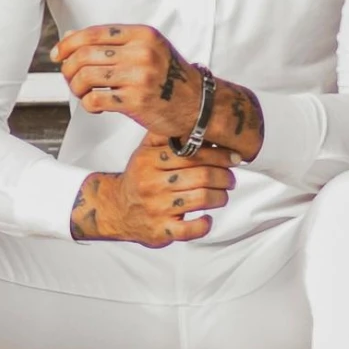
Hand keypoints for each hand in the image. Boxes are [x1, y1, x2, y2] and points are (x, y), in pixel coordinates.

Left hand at [54, 24, 201, 137]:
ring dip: (76, 88)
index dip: (69, 44)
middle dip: (68, 68)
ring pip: (85, 77)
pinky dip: (88, 104)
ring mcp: (139, 77)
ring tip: (82, 93)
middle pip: (84, 55)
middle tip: (70, 78)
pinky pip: (95, 100)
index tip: (58, 55)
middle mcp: (141, 52)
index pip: (93, 33)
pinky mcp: (136, 102)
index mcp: (143, 34)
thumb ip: (114, 42)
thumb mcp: (147, 48)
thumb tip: (70, 37)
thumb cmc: (169, 77)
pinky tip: (95, 106)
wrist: (197, 104)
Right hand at [70, 132, 234, 245]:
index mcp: (150, 160)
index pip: (192, 153)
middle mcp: (152, 183)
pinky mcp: (161, 230)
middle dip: (224, 176)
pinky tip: (207, 218)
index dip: (219, 154)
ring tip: (222, 195)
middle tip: (231, 178)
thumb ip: (165, 135)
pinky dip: (204, 224)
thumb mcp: (144, 151)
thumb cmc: (139, 179)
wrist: (115, 209)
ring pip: (201, 199)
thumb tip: (192, 117)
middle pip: (201, 175)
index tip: (233, 157)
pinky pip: (189, 229)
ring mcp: (156, 208)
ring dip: (220, 197)